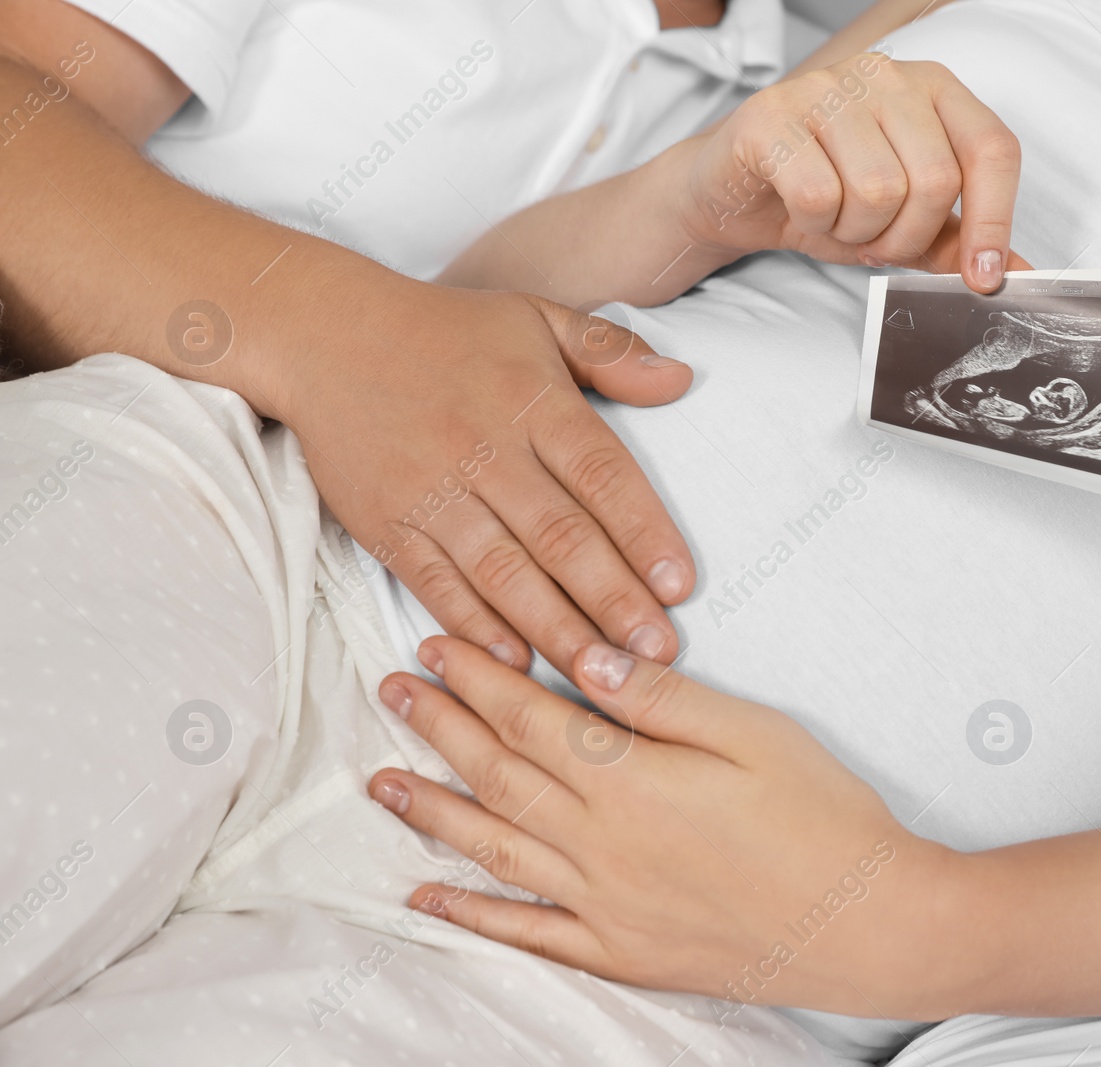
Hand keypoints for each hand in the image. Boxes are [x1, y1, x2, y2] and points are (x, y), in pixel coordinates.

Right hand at [279, 282, 696, 675]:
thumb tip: (683, 379)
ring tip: (600, 675)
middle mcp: (486, 450)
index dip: (643, 534)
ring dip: (555, 629)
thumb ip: (611, 351)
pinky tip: (515, 664)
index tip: (680, 586)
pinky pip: (437, 584)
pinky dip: (475, 627)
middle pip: (559, 536)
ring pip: (503, 572)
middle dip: (612, 601)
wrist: (325, 335)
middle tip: (656, 653)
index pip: (602, 475)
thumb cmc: (447, 331)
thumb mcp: (536, 316)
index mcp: (534, 402)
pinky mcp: (387, 523)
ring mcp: (433, 491)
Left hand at [365, 636, 970, 1019]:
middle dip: (440, 726)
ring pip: (495, 848)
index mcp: (632, 779)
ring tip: (382, 784)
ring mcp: (603, 905)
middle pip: (499, 773)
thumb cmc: (823, 818)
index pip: (531, 716)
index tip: (436, 646)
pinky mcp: (620, 951)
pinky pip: (526, 933)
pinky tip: (430, 897)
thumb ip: (662, 699)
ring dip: (434, 812)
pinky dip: (472, 915)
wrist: (866, 923)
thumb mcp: (754, 734)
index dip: (477, 678)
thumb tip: (587, 659)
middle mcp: (600, 843)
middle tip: (393, 691)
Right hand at [680, 53, 1026, 292]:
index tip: (982, 278)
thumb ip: (956, 240)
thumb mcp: (901, 223)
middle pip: (936, 180)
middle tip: (875, 241)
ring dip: (856, 232)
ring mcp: (825, 87)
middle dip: (906, 237)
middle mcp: (884, 75)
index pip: (991, 148)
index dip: (995, 220)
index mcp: (931, 89)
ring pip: (879, 191)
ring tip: (836, 221)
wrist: (735, 192)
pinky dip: (814, 224)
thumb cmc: (824, 197)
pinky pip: (820, 195)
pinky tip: (801, 211)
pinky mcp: (772, 115)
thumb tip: (1012, 272)